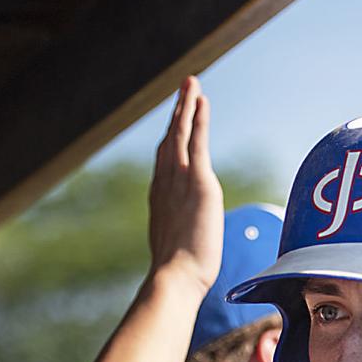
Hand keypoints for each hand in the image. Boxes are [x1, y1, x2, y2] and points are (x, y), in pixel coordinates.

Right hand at [148, 76, 223, 291]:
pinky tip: (200, 100)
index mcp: (161, 201)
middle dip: (176, 115)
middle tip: (182, 91)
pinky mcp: (198, 182)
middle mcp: (165, 185)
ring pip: (180, 133)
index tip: (172, 125)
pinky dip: (197, 118)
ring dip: (186, 107)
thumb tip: (185, 259)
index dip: (168, 142)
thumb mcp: (177, 254)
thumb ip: (180, 244)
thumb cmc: (178, 276)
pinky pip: (197, 140)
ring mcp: (179, 181)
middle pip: (169, 141)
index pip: (164, 163)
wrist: (175, 277)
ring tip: (191, 84)